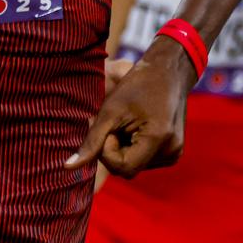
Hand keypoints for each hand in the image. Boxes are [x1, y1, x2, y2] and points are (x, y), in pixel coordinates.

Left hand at [66, 41, 191, 178]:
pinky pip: (144, 160)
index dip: (106, 151)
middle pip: (127, 169)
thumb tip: (68, 167)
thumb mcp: (109, 111)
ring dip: (123, 148)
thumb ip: (91, 141)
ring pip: (134, 166)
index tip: (107, 128)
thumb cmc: (135, 86)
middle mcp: (170, 153)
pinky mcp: (173, 152)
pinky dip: (133, 147)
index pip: (122, 168)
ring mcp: (174, 154)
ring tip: (127, 122)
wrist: (167, 72)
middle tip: (114, 124)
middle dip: (113, 149)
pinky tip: (135, 127)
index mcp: (158, 141)